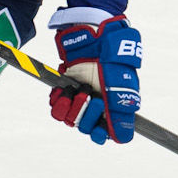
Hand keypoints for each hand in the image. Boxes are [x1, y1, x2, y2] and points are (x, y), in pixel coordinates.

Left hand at [47, 10, 141, 144]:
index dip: (98, 134)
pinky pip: (56, 107)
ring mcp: (79, 98)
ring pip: (68, 119)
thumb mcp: (120, 89)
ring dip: (72, 105)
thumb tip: (122, 139)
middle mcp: (95, 105)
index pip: (101, 134)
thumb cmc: (111, 62)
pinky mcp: (65, 89)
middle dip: (86, 114)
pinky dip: (58, 100)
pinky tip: (64, 89)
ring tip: (78, 89)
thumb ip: (121, 115)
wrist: (92, 38)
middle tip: (91, 96)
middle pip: (84, 127)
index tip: (97, 129)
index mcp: (111, 108)